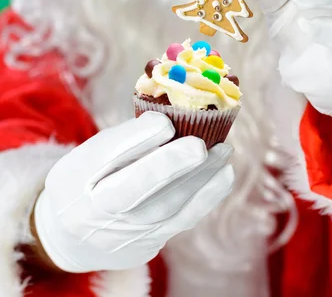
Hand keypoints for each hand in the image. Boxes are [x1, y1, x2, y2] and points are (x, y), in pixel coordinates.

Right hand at [34, 112, 233, 271]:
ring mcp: (125, 234)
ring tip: (223, 150)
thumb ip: (126, 139)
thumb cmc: (84, 180)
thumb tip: (168, 122)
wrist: (71, 237)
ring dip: (200, 177)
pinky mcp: (148, 246)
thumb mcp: (91, 153)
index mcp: (78, 179)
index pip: (107, 158)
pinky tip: (224, 174)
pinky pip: (181, 221)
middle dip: (172, 166)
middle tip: (201, 144)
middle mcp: (98, 213)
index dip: (138, 140)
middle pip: (137, 190)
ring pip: (166, 208)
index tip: (166, 123)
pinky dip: (207, 196)